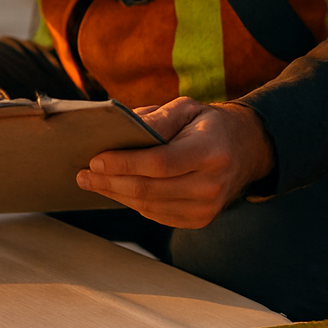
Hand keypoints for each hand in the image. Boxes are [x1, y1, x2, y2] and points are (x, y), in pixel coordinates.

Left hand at [75, 98, 274, 227]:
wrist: (246, 150)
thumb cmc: (209, 125)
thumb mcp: (188, 107)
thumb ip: (158, 117)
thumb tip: (123, 130)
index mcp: (210, 152)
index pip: (160, 163)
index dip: (124, 164)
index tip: (95, 161)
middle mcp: (212, 184)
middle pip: (150, 189)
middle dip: (110, 183)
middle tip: (82, 175)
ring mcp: (207, 208)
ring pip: (149, 206)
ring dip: (116, 195)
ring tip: (91, 182)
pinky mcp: (200, 220)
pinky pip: (157, 215)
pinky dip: (133, 203)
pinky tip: (116, 191)